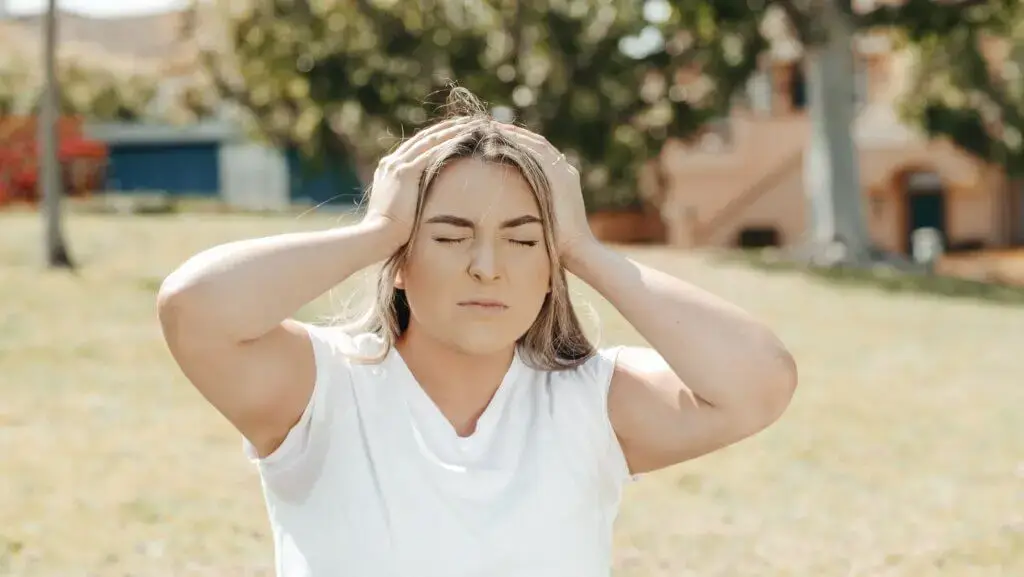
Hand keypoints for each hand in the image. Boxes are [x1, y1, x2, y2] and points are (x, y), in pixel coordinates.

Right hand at [363, 117, 475, 247]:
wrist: (377, 236)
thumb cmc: (389, 232)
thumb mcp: (398, 210)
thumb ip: (408, 199)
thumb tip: (422, 204)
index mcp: (389, 169)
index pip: (416, 147)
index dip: (435, 138)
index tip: (453, 132)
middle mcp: (392, 162)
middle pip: (423, 138)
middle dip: (445, 128)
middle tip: (466, 121)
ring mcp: (398, 165)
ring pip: (429, 140)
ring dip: (450, 131)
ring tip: (470, 124)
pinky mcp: (406, 172)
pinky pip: (431, 152)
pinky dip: (448, 143)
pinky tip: (464, 138)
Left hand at [499, 124, 596, 261]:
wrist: (577, 251)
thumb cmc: (558, 243)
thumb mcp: (543, 220)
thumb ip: (533, 207)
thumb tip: (514, 209)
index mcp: (563, 179)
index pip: (540, 153)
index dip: (520, 142)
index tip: (498, 137)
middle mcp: (565, 171)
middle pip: (538, 144)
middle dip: (515, 134)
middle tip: (491, 127)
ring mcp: (564, 173)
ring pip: (537, 144)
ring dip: (514, 135)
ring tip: (492, 129)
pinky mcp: (560, 178)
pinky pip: (538, 154)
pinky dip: (520, 144)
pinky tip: (501, 140)